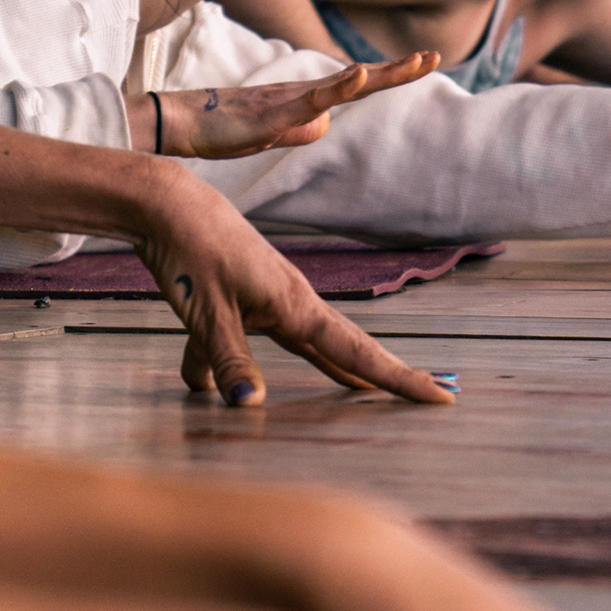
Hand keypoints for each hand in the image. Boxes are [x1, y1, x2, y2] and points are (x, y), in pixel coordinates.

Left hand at [131, 171, 453, 407]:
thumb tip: (251, 405)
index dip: (399, 379)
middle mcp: (294, 302)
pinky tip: (231, 386)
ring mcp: (274, 298)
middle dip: (386, 376)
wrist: (170, 205)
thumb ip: (228, 360)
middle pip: (350, 348)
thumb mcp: (206, 314)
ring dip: (339, 370)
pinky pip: (272, 338)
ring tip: (367, 395)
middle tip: (432, 395)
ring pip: (313, 345)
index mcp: (295, 305)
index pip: (358, 352)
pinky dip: (265, 362)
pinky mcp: (250, 297)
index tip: (440, 394)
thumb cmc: (190, 253)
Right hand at [145, 51, 438, 159]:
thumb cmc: (222, 128)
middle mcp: (302, 92)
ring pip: (345, 84)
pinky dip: (340, 86)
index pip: (354, 86)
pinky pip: (312, 97)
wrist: (182, 124)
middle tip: (435, 56)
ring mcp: (290, 99)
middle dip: (399, 70)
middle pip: (359, 79)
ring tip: (418, 62)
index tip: (423, 62)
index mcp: (304, 99)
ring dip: (383, 74)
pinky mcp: (274, 110)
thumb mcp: (270, 135)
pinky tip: (361, 76)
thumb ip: (299, 128)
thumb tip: (326, 124)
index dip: (389, 74)